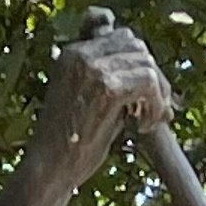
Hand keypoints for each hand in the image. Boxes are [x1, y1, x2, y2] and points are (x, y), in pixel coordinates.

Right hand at [0, 18, 171, 205]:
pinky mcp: (106, 88)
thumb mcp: (88, 104)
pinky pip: (148, 82)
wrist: (48, 170)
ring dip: (157, 94)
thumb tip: (157, 85)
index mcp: (72, 52)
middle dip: (154, 77)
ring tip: (146, 122)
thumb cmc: (68, 146)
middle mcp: (81, 52)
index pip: (120, 35)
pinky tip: (142, 127)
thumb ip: (114, 86)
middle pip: (136, 46)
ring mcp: (92, 67)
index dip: (139, 60)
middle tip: (155, 110)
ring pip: (146, 63)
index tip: (146, 90)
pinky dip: (155, 105)